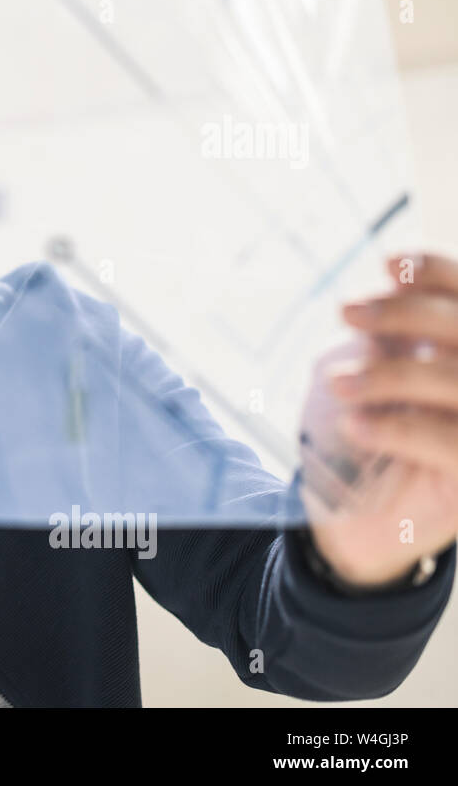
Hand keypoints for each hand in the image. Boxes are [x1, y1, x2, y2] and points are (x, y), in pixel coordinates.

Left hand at [297, 252, 457, 587]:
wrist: (352, 519)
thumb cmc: (364, 431)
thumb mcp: (373, 373)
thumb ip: (394, 336)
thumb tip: (395, 286)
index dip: (440, 274)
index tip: (387, 266)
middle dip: (407, 314)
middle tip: (347, 313)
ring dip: (393, 374)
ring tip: (338, 383)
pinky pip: (452, 444)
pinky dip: (399, 427)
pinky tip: (355, 424)